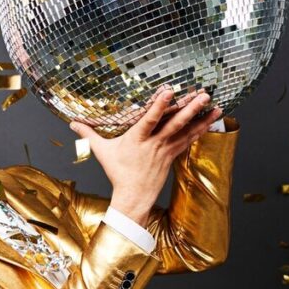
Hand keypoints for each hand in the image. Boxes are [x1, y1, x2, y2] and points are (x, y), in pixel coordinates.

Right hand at [69, 86, 221, 225]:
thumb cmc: (118, 173)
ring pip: (186, 131)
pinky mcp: (172, 156)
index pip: (150, 119)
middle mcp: (154, 143)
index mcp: (137, 139)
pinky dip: (200, 130)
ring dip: (201, 118)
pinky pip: (188, 140)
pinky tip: (210, 120)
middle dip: (190, 108)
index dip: (159, 105)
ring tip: (216, 105)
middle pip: (174, 123)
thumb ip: (89, 135)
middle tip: (204, 94)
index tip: (169, 91)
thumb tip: (72, 123)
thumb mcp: (102, 152)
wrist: (133, 197)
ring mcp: (166, 150)